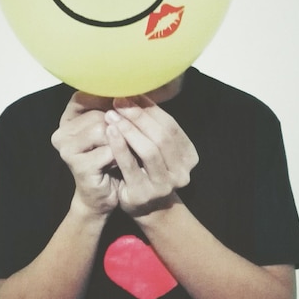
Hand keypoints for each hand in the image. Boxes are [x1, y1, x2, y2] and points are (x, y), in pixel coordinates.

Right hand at [51, 92, 118, 216]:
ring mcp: (67, 149)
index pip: (84, 97)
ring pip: (103, 129)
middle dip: (119, 125)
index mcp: (67, 121)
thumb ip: (113, 110)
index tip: (125, 103)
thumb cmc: (108, 159)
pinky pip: (109, 150)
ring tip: (123, 152)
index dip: (106, 98)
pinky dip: (121, 156)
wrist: (102, 196)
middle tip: (125, 140)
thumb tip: (132, 88)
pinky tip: (120, 164)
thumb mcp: (110, 130)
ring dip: (121, 141)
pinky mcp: (78, 165)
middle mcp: (61, 133)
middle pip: (99, 114)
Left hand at [104, 95, 197, 218]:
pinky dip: (120, 146)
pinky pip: (131, 166)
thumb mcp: (156, 147)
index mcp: (189, 156)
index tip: (132, 93)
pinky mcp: (144, 194)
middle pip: (161, 136)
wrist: (145, 207)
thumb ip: (152, 125)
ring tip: (112, 114)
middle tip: (119, 101)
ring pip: (149, 150)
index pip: (171, 125)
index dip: (151, 108)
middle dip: (139, 116)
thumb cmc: (146, 169)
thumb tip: (137, 90)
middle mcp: (182, 172)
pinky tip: (110, 131)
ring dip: (129, 129)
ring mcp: (164, 185)